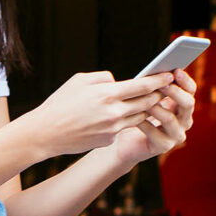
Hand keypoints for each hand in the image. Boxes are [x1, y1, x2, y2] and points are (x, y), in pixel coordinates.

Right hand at [27, 68, 180, 157]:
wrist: (46, 133)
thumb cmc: (61, 102)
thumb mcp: (80, 80)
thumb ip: (104, 78)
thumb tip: (119, 82)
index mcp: (108, 93)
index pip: (143, 86)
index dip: (159, 80)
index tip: (169, 75)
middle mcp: (114, 112)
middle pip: (148, 102)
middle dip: (159, 94)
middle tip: (165, 88)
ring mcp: (113, 129)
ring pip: (140, 117)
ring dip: (147, 109)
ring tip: (150, 101)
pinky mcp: (109, 140)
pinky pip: (123, 128)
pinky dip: (125, 121)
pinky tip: (121, 117)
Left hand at [109, 67, 196, 167]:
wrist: (126, 142)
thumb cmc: (136, 115)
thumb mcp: (146, 99)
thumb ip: (150, 87)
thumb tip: (149, 74)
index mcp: (182, 106)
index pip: (191, 91)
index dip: (185, 81)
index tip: (176, 70)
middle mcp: (184, 120)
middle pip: (188, 104)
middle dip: (175, 92)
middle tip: (162, 85)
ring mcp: (176, 135)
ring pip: (170, 118)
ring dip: (156, 108)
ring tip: (145, 101)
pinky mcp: (164, 146)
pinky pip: (154, 133)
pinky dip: (144, 123)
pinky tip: (134, 117)